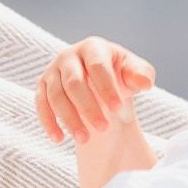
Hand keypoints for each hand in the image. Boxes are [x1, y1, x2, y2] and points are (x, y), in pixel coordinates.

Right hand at [35, 37, 155, 143]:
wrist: (100, 81)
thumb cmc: (120, 75)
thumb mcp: (134, 72)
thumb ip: (141, 75)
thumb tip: (146, 83)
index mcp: (93, 47)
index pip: (98, 67)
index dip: (107, 88)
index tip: (118, 109)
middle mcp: (69, 56)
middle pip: (74, 83)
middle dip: (88, 107)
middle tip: (104, 128)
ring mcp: (53, 70)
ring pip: (56, 96)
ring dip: (69, 119)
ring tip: (85, 139)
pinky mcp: (43, 85)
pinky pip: (41, 104)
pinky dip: (48, 122)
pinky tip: (59, 139)